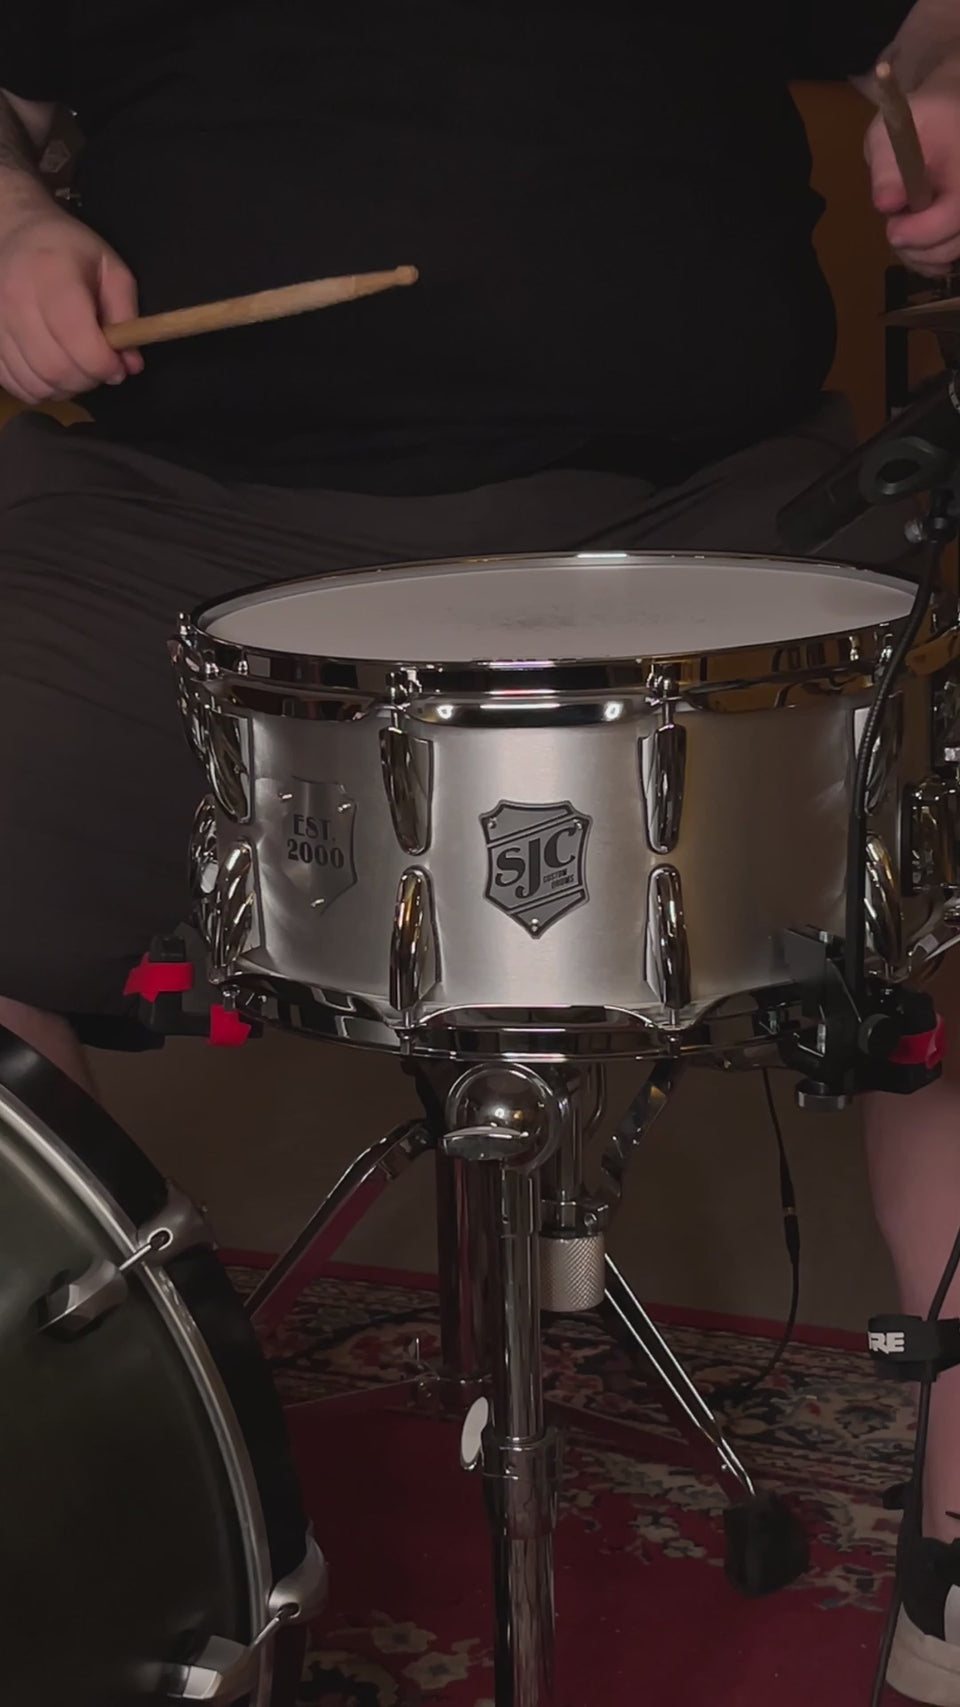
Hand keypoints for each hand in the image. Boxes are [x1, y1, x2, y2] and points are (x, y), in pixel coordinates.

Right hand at [0, 207, 142, 402]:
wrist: (16, 234)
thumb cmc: (70, 251)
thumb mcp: (111, 270)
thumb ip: (127, 316)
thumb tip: (131, 366)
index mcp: (52, 274)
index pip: (75, 337)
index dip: (102, 364)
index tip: (117, 366)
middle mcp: (16, 298)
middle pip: (54, 367)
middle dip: (86, 380)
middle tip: (98, 370)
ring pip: (34, 382)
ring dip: (64, 388)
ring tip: (77, 370)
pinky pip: (13, 383)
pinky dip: (39, 389)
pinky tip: (52, 373)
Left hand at [865, 64, 959, 275]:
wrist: (947, 115)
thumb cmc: (920, 119)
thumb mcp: (893, 131)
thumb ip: (887, 167)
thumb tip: (886, 205)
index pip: (954, 216)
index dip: (920, 232)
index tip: (891, 226)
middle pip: (953, 244)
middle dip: (915, 245)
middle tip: (894, 225)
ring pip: (951, 255)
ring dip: (919, 254)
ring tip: (903, 228)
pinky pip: (951, 256)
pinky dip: (929, 258)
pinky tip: (915, 243)